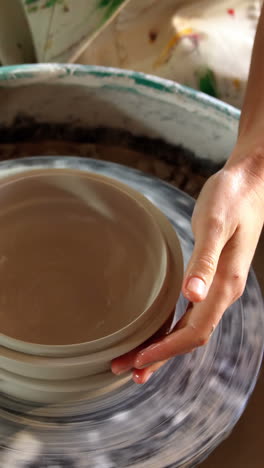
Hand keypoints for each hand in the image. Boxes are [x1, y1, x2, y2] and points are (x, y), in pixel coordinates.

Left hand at [112, 146, 263, 382]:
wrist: (250, 183)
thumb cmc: (232, 199)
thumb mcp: (215, 226)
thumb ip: (205, 261)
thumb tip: (192, 295)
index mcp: (225, 285)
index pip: (194, 331)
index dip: (166, 349)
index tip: (137, 360)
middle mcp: (223, 292)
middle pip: (190, 337)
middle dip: (159, 356)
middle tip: (126, 369)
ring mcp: (219, 286)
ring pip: (190, 327)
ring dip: (164, 345)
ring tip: (136, 359)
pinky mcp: (213, 277)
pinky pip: (192, 312)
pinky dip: (172, 326)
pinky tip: (159, 329)